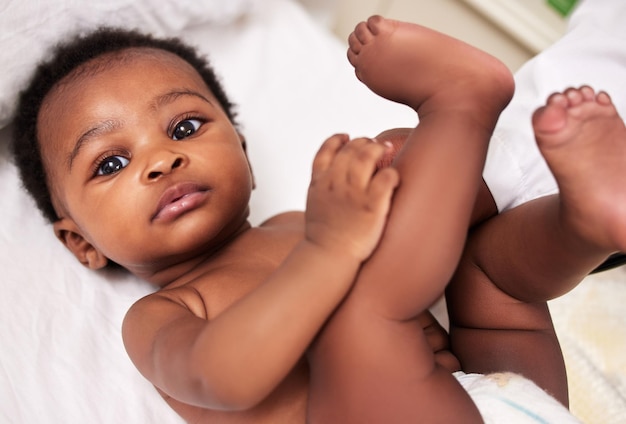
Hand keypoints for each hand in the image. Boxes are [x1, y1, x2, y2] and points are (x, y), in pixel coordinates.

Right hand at [305, 134, 398, 260]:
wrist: (327, 257)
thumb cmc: (323, 237)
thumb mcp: (313, 205)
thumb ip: (323, 188)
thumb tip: (333, 179)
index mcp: (319, 183)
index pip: (326, 151)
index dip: (337, 139)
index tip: (347, 137)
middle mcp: (335, 183)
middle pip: (350, 149)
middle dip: (363, 142)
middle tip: (374, 144)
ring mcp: (353, 193)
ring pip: (367, 156)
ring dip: (377, 148)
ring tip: (385, 148)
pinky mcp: (372, 205)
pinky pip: (386, 177)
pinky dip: (391, 172)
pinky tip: (394, 177)